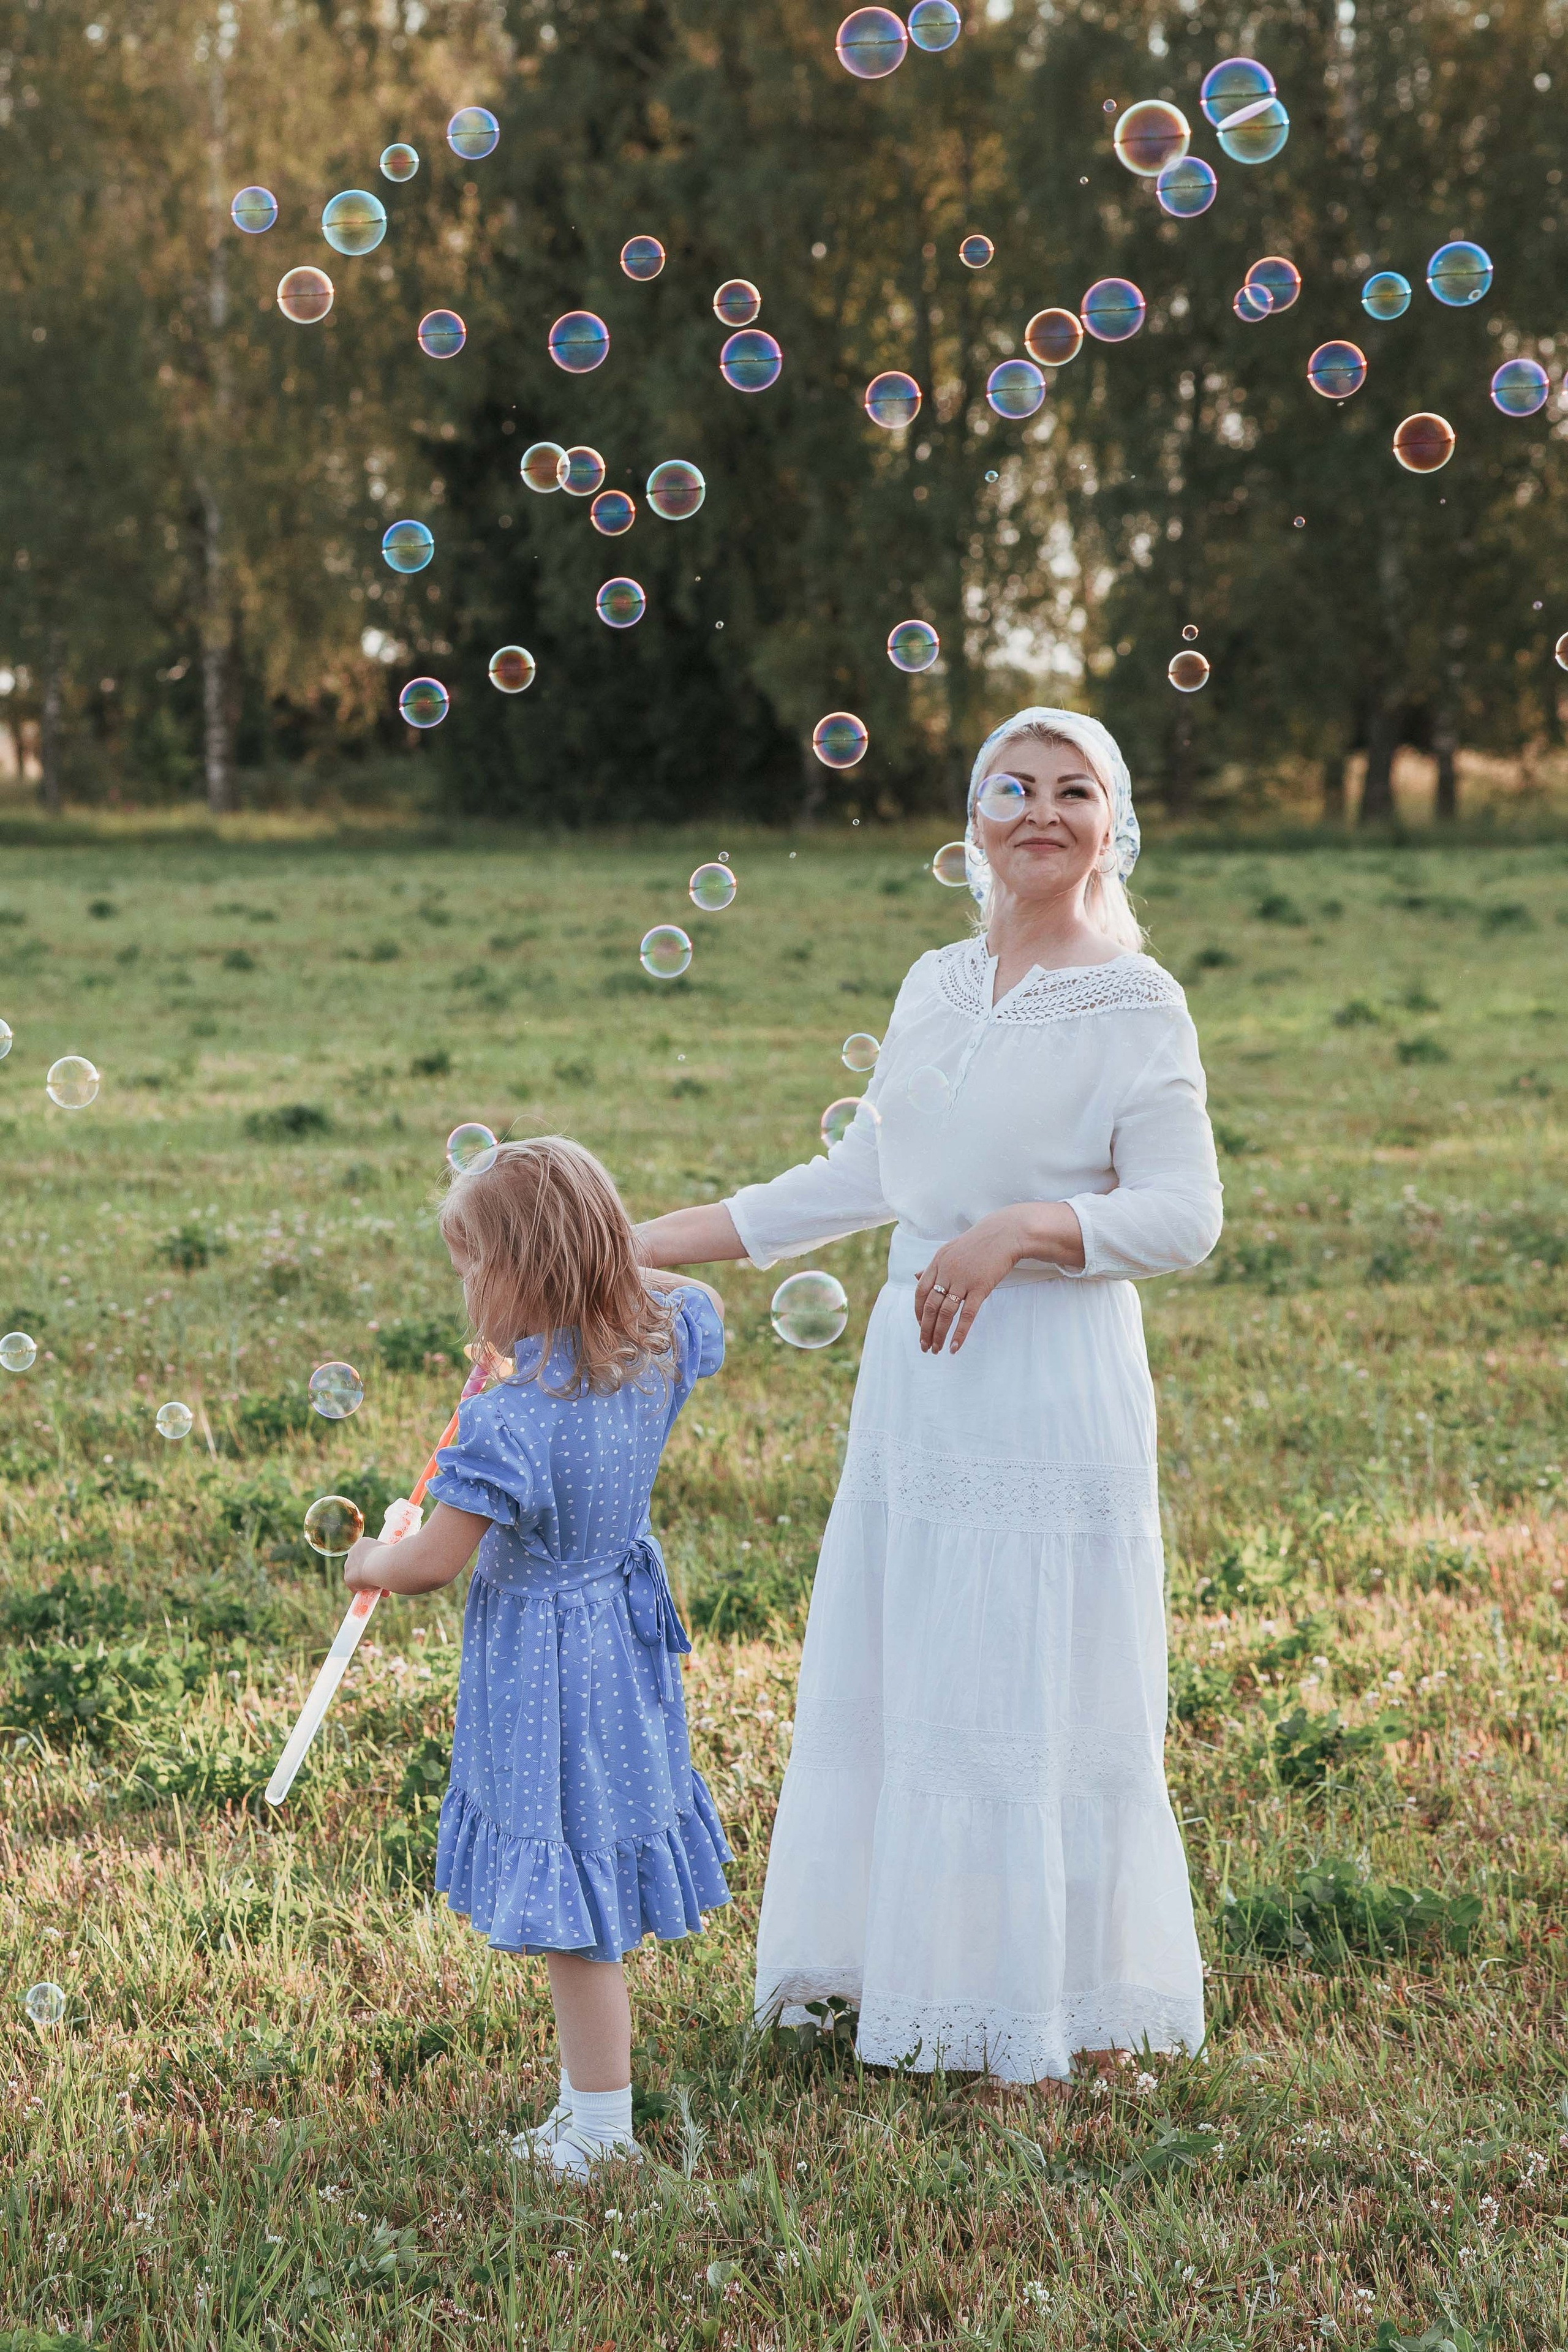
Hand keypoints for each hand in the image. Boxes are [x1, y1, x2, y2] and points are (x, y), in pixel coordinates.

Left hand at [343, 1536, 388, 1592]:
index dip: (375, 1564)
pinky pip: (356, 1587)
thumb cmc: (393, 1557)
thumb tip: (398, 1563)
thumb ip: (390, 1557)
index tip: (384, 1571)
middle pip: (361, 1566)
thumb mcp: (393, 1553)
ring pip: (358, 1577)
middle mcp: (353, 1552)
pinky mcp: (348, 1578)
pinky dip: (364, 1591)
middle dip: (371, 1575)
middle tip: (384, 1582)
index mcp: (363, 1543)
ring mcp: (349, 1565)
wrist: (384, 1564)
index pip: (367, 1555)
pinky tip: (375, 1594)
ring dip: (369, 1584)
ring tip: (384, 1590)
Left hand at [913, 1203, 1085, 1354]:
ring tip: (937, 1349)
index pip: (920, 1292)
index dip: (918, 1312)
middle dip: (925, 1329)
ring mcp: (963, 1280)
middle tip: (925, 1346)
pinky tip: (955, 1346)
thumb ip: (933, 1266)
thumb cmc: (979, 1243)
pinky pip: (967, 1314)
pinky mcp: (980, 1287)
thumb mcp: (950, 1250)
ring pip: (945, 1313)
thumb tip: (916, 1277)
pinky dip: (959, 1332)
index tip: (920, 1326)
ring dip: (939, 1334)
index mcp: (937, 1262)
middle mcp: (946, 1272)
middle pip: (930, 1306)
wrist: (1005, 1233)